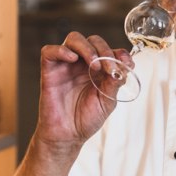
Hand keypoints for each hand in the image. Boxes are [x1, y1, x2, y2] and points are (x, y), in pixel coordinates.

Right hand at [34, 32, 132, 148]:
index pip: (109, 50)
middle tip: (109, 68)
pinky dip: (61, 50)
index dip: (118, 52)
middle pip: (92, 40)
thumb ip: (115, 83)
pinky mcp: (49, 70)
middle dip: (104, 50)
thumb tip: (124, 65)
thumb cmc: (86, 119)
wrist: (67, 135)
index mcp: (98, 70)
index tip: (126, 63)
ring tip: (94, 64)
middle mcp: (82, 64)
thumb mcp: (107, 102)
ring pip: (74, 39)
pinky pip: (50, 51)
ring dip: (87, 47)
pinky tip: (72, 58)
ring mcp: (65, 65)